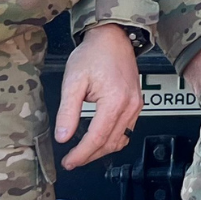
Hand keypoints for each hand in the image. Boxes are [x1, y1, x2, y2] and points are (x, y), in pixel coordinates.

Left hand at [55, 24, 143, 170]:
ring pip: (121, 140)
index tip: (68, 162)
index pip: (97, 138)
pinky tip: (99, 140)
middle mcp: (130, 106)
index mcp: (115, 101)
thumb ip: (68, 111)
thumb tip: (63, 137)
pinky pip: (127, 130)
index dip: (81, 154)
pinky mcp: (136, 104)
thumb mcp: (73, 81)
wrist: (112, 37)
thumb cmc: (94, 54)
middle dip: (90, 156)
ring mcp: (136, 105)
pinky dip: (112, 140)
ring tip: (83, 153)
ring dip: (102, 150)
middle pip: (111, 143)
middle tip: (72, 160)